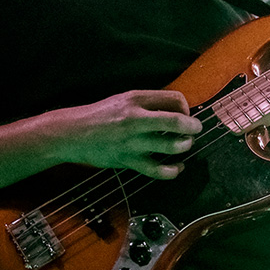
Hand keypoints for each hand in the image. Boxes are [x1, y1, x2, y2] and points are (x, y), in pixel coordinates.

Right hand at [51, 89, 201, 179]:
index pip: (175, 99)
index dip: (186, 108)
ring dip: (185, 146)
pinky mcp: (128, 160)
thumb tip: (180, 110)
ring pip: (171, 146)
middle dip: (193, 127)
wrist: (74, 132)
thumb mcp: (126, 99)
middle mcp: (136, 118)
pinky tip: (178, 167)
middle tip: (195, 130)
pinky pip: (157, 169)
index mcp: (137, 99)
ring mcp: (133, 141)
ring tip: (184, 145)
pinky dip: (173, 171)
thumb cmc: (102, 114)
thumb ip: (151, 103)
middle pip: (177, 121)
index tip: (184, 115)